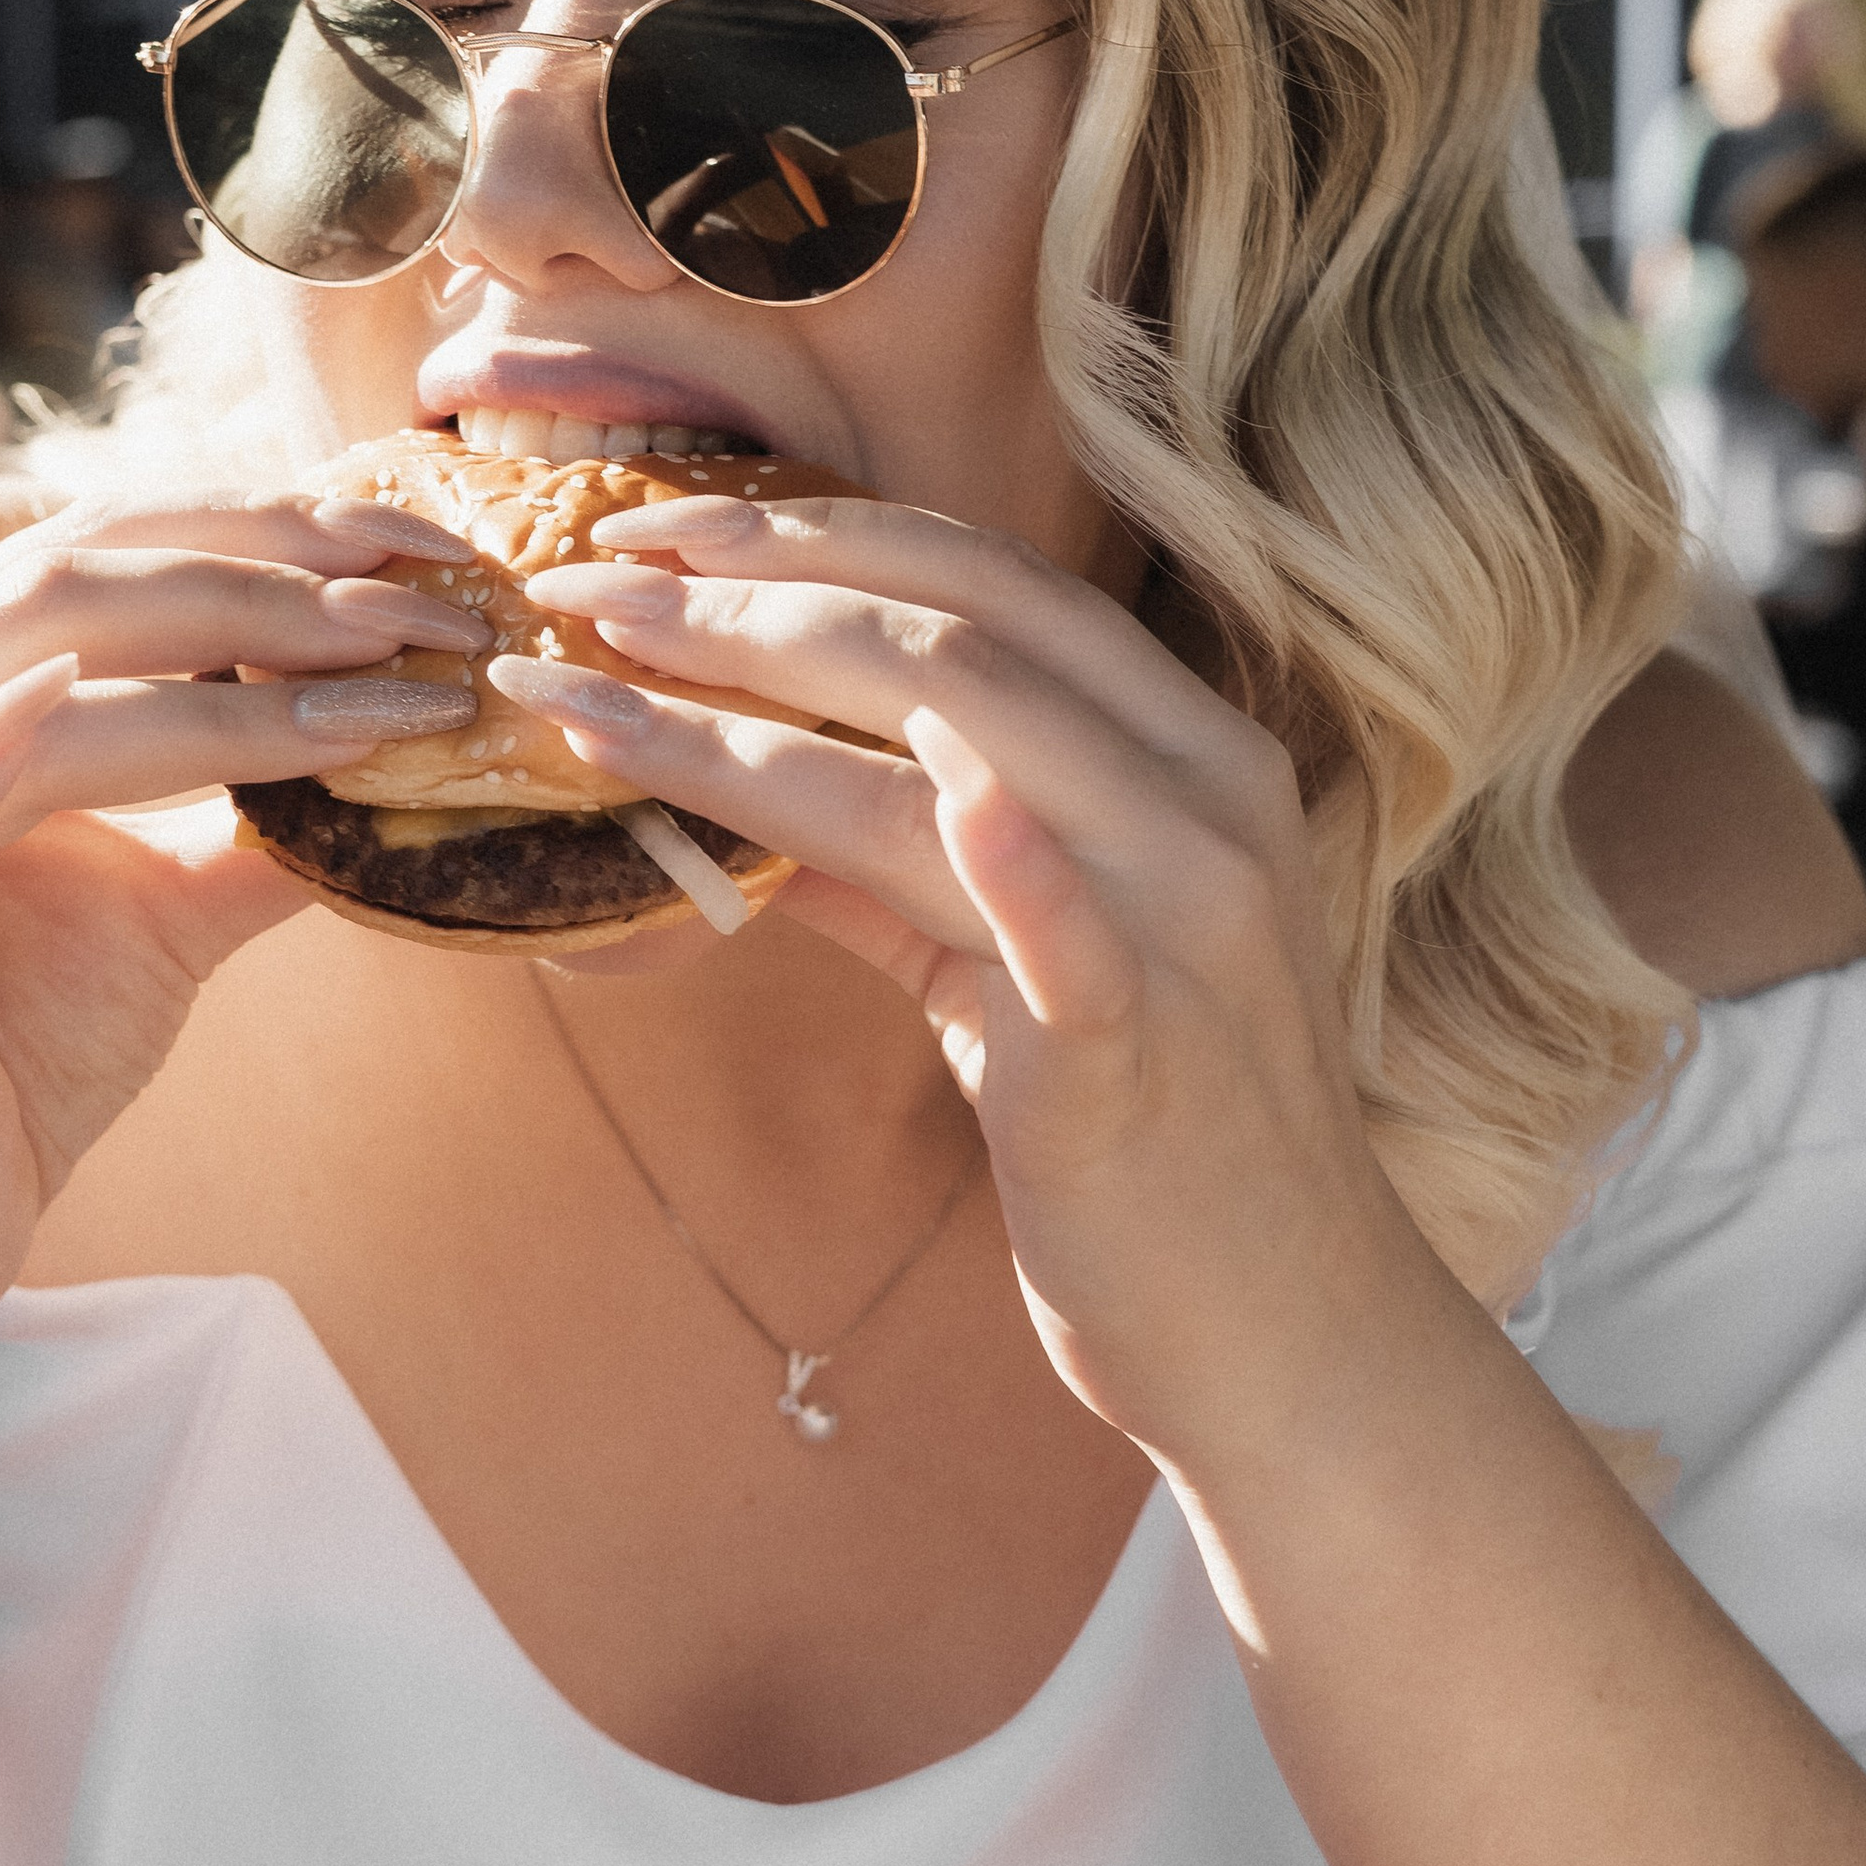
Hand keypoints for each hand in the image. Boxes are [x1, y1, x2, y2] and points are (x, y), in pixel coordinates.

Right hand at [0, 488, 488, 1330]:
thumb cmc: (19, 1061)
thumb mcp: (169, 919)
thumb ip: (260, 829)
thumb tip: (409, 763)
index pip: (104, 548)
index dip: (261, 525)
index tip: (414, 544)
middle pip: (76, 572)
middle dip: (267, 570)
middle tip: (424, 596)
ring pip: (36, 665)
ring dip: (222, 652)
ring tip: (376, 656)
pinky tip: (80, 702)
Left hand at [492, 492, 1430, 1459]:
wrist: (1285, 1341)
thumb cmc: (1151, 1147)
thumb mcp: (1034, 968)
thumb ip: (904, 867)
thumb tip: (734, 787)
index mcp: (1193, 755)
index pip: (991, 582)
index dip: (818, 530)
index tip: (659, 524)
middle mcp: (1203, 804)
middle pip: (951, 641)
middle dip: (749, 591)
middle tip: (586, 581)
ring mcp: (1177, 923)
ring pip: (951, 756)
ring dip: (739, 707)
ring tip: (581, 686)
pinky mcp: (1132, 1054)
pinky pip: (1063, 932)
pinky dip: (1000, 850)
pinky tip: (921, 783)